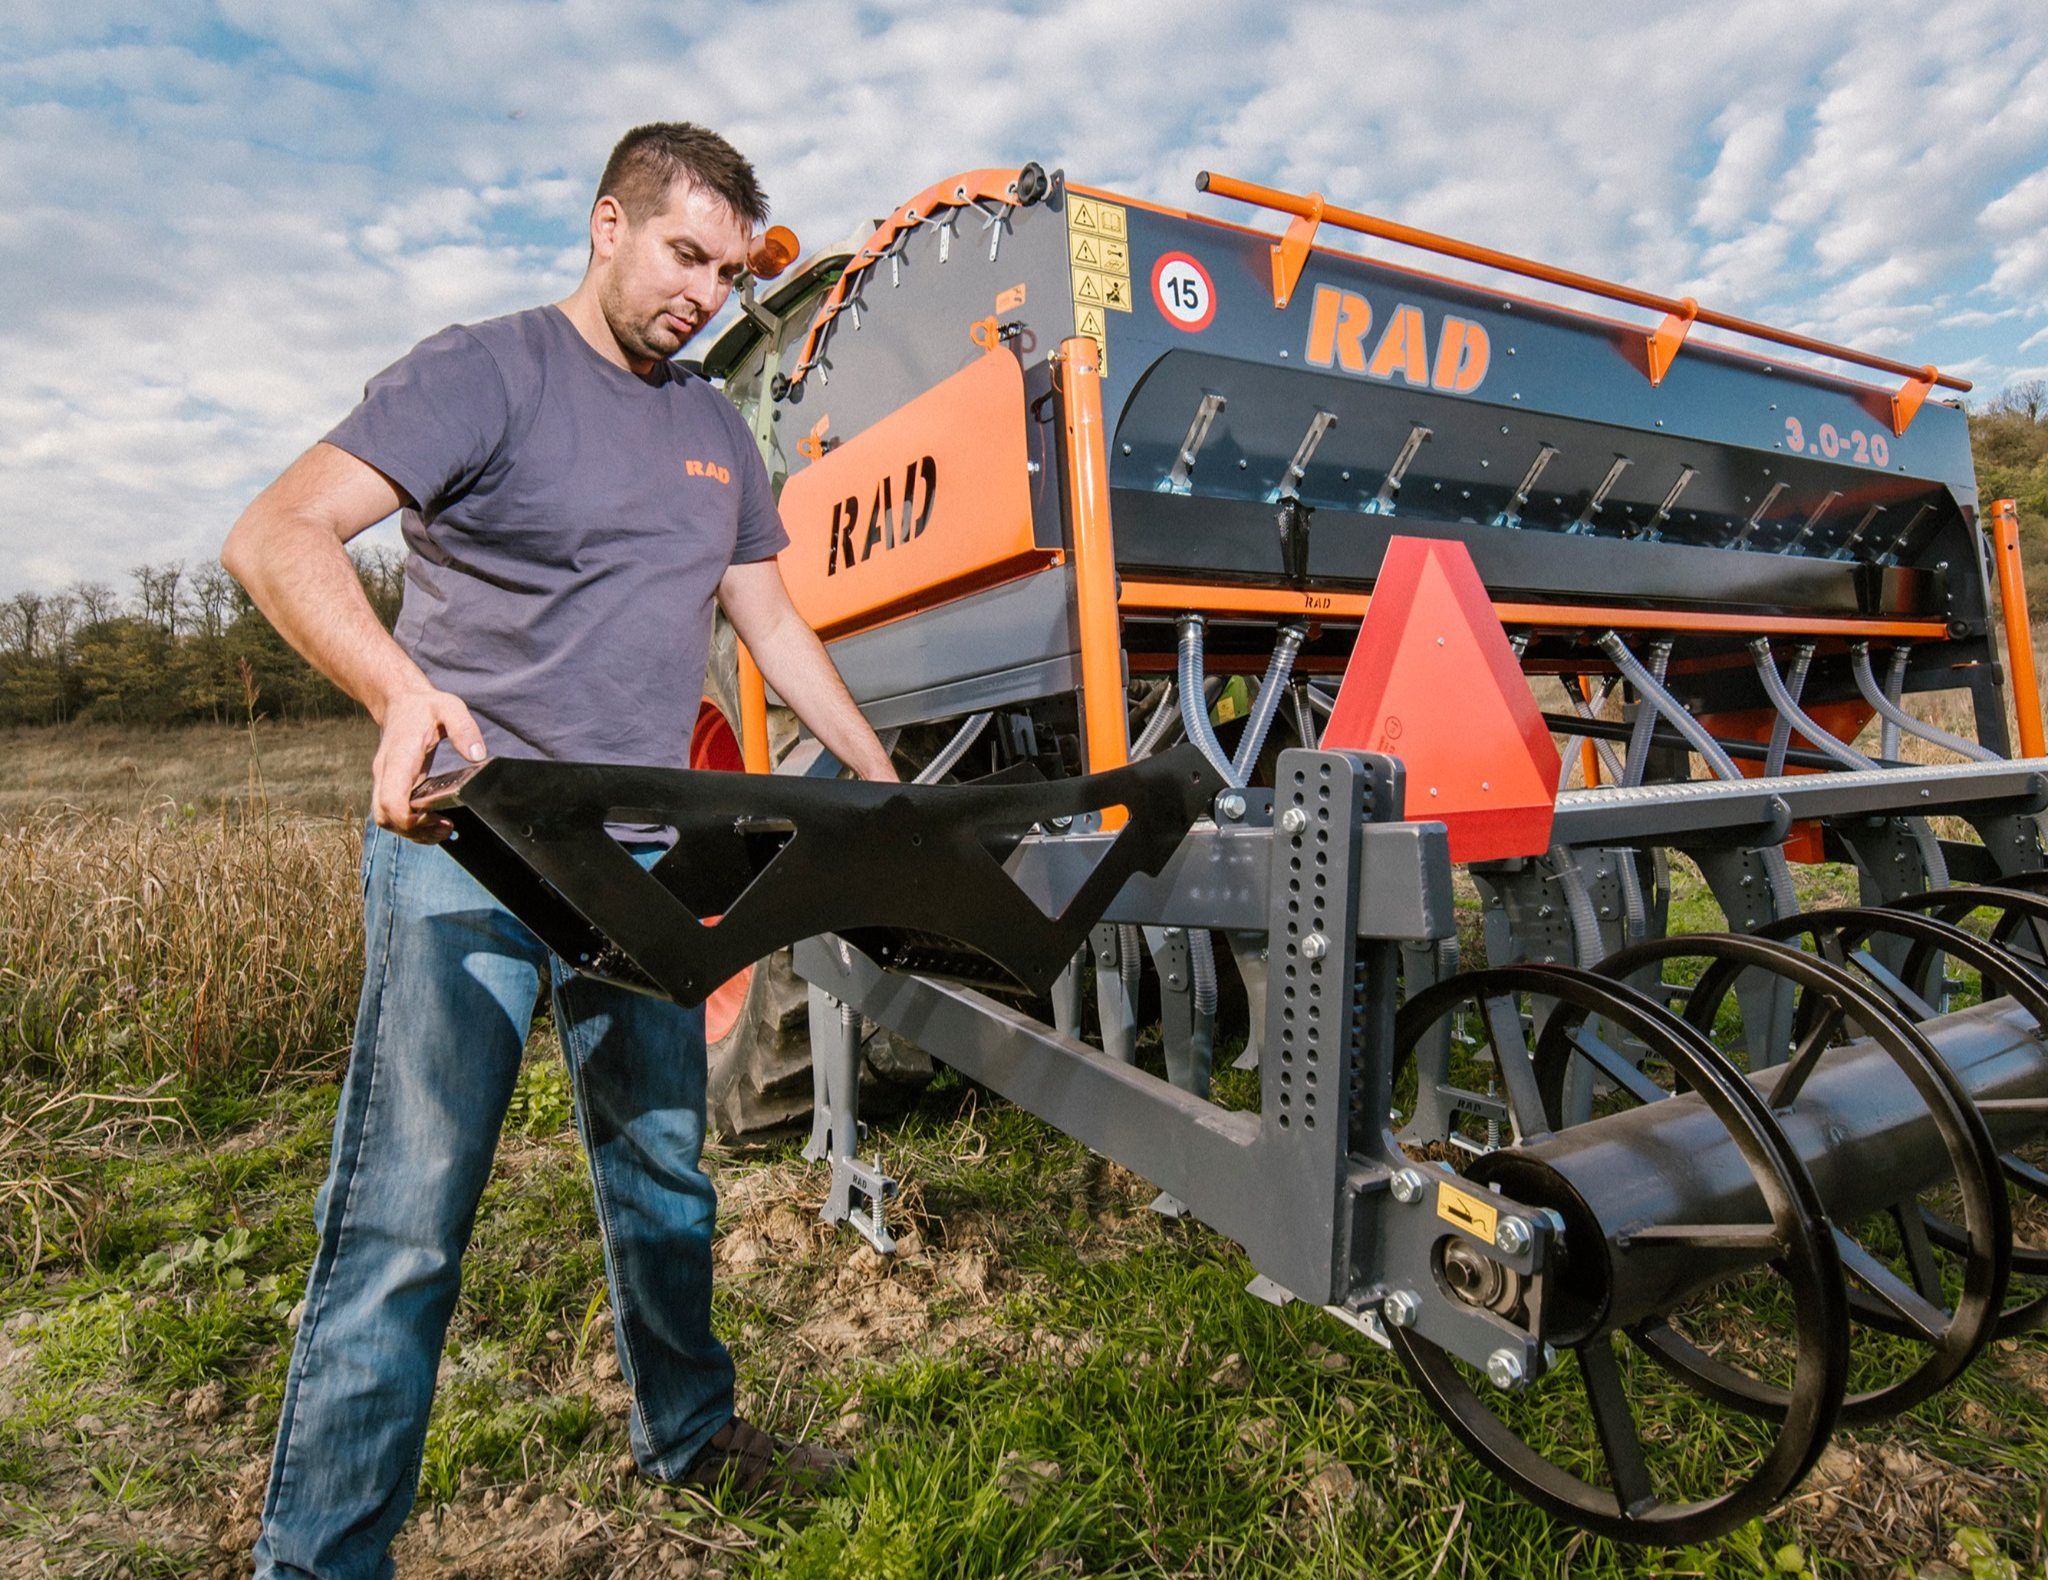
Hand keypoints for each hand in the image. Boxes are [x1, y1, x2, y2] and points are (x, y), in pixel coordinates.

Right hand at [371, 688, 485, 840]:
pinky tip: (433, 821)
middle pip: (385, 817)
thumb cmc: (424, 707)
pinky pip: (393, 813)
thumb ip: (464, 729)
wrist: (400, 701)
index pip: (391, 802)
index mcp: (398, 760)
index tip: (437, 818)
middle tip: (446, 827)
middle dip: (413, 831)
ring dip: (412, 831)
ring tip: (444, 828)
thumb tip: (477, 756)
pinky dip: (410, 824)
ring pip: (386, 819)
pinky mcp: (391, 785)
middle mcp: (385, 774)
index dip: (410, 820)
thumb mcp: (449, 707)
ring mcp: (385, 781)